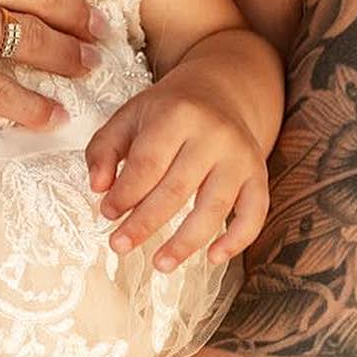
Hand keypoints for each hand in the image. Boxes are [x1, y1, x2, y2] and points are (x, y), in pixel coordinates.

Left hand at [86, 71, 270, 271]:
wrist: (220, 91)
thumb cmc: (168, 110)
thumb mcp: (129, 116)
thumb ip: (104, 149)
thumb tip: (98, 187)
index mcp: (178, 113)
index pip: (149, 162)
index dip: (125, 193)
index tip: (106, 213)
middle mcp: (214, 134)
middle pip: (177, 189)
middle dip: (145, 223)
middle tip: (119, 245)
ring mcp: (240, 156)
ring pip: (215, 207)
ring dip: (186, 242)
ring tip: (160, 264)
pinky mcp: (258, 174)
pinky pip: (255, 213)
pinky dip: (237, 240)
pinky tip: (213, 258)